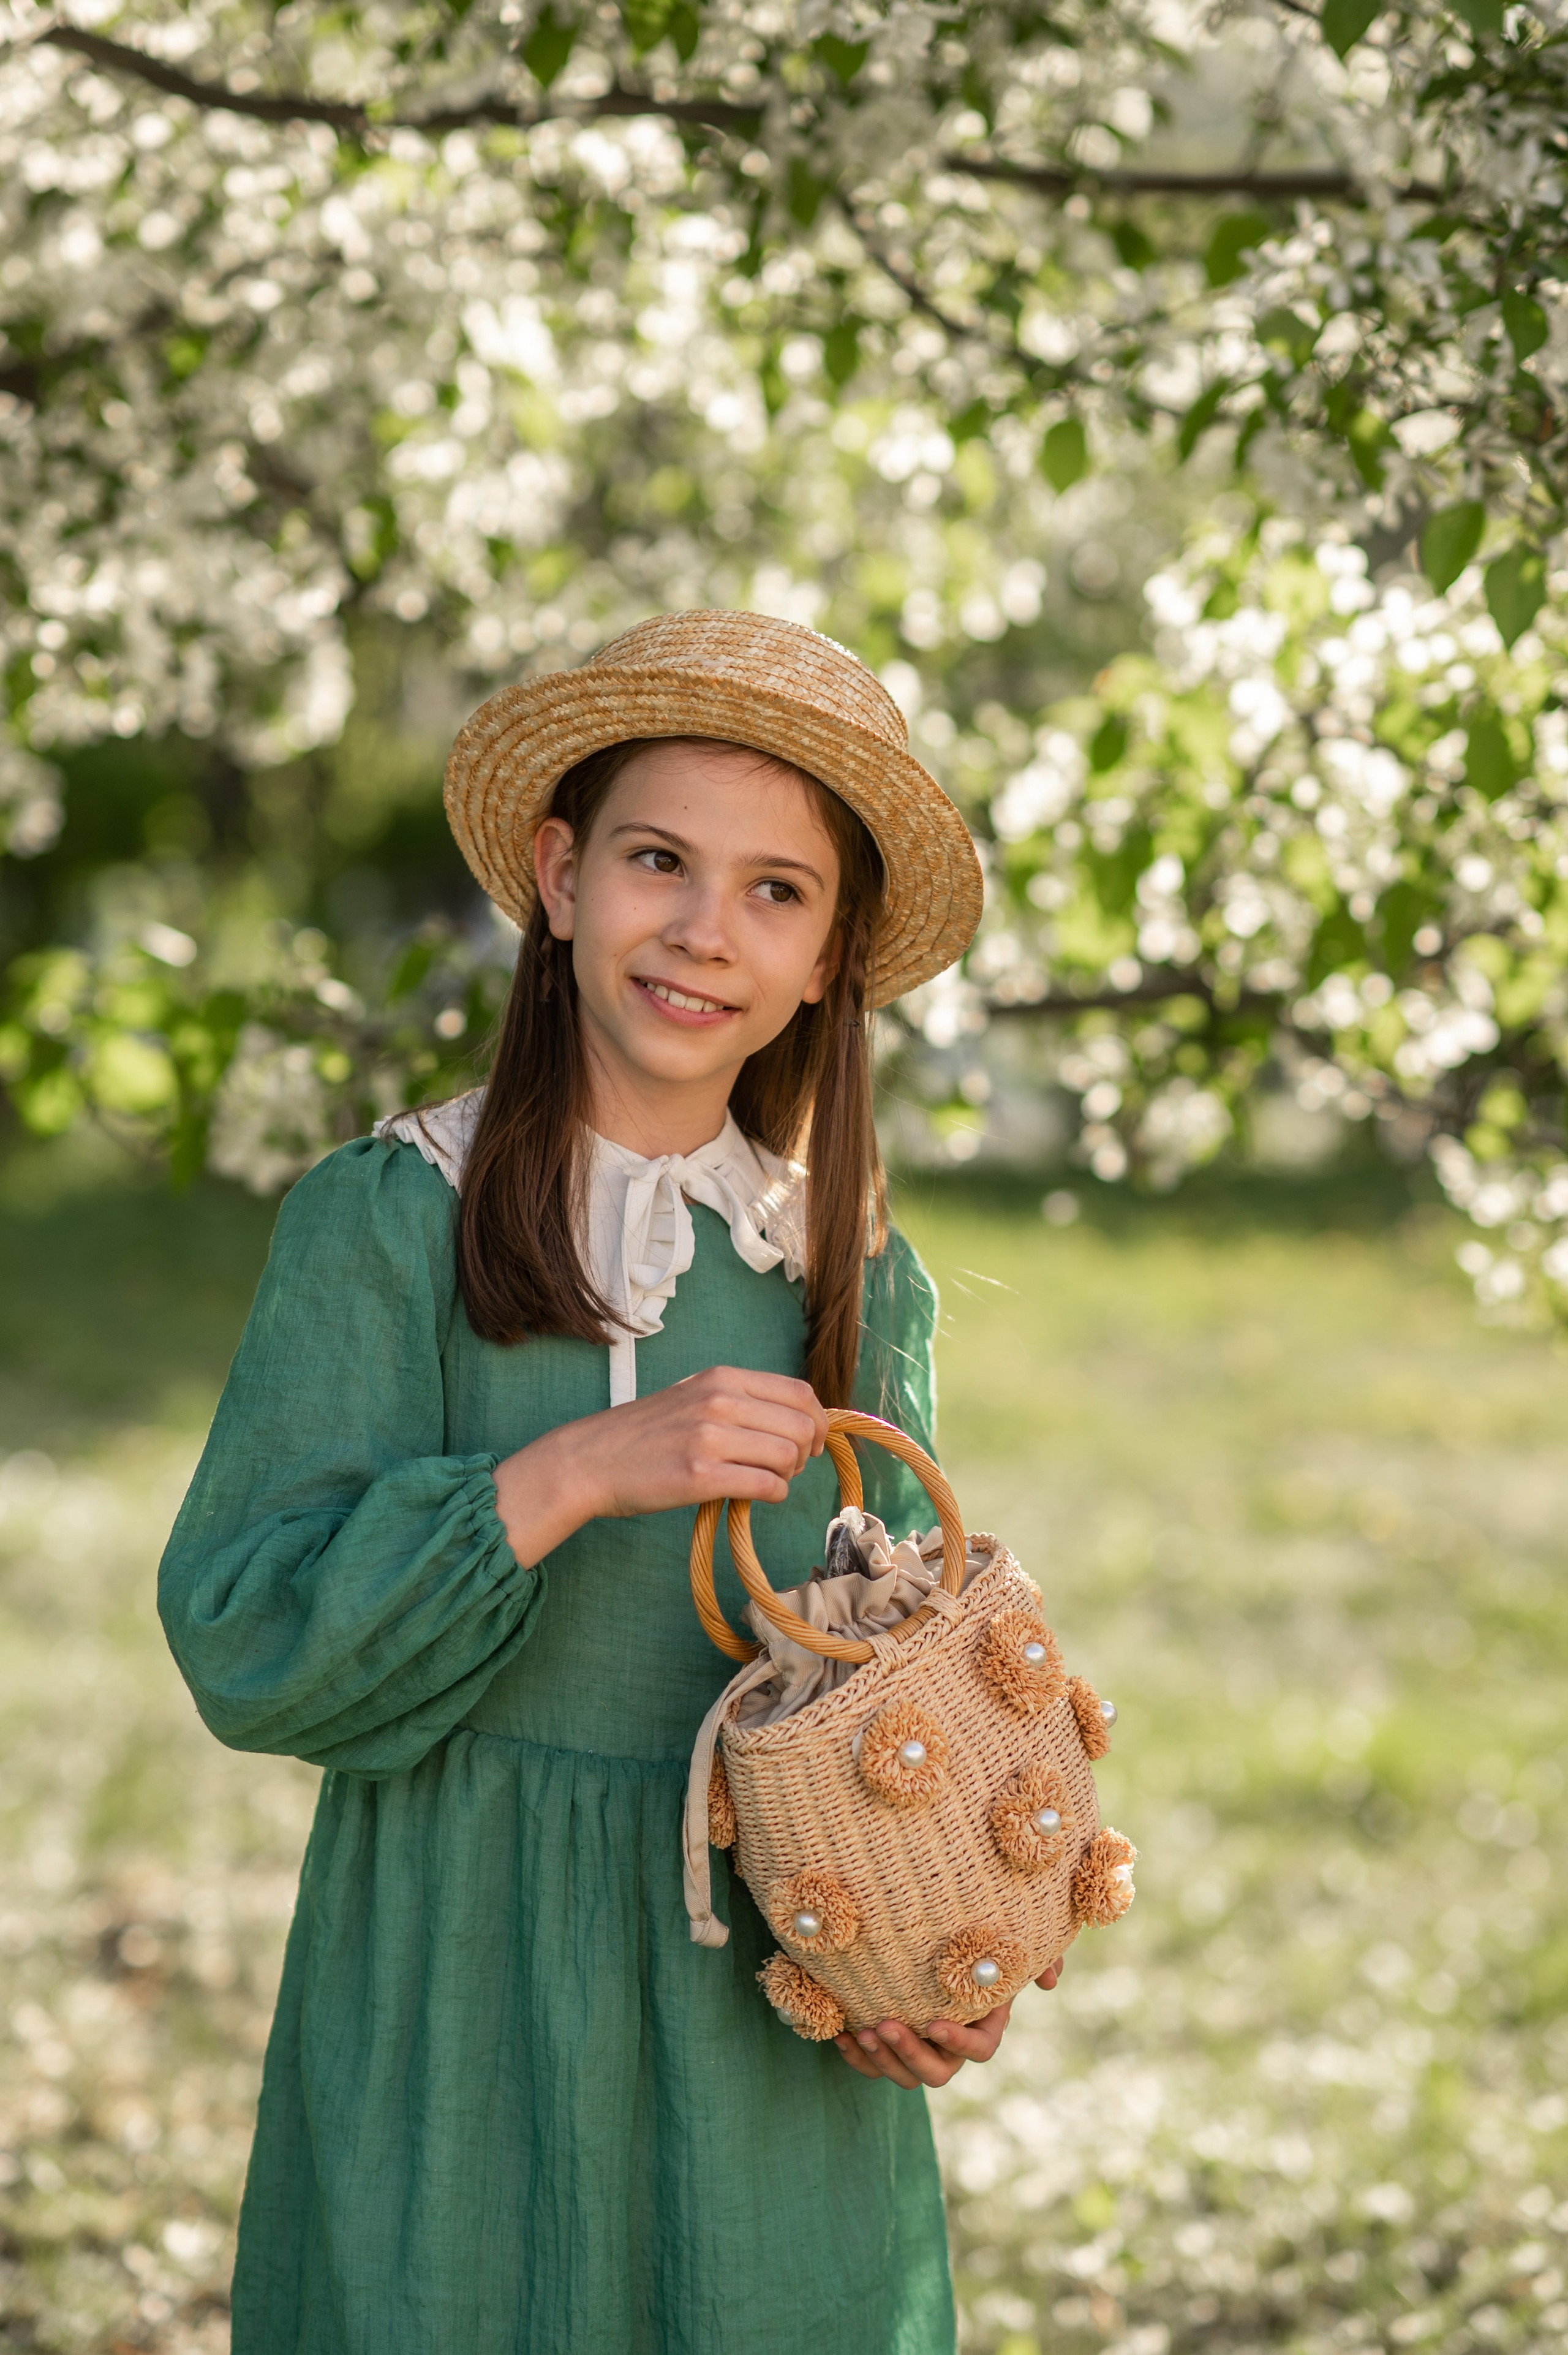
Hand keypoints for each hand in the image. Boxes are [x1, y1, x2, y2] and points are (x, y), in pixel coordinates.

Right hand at [492, 1364, 828, 1565]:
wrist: (590, 1461)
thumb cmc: (644, 1434)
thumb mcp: (693, 1397)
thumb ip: (738, 1401)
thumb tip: (793, 1420)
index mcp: (722, 1378)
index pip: (798, 1393)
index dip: (817, 1420)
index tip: (812, 1441)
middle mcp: (720, 1401)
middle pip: (801, 1426)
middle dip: (806, 1452)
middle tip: (788, 1467)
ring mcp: (710, 1438)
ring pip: (788, 1457)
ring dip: (788, 1475)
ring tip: (766, 1480)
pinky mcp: (700, 1476)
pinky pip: (766, 1486)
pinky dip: (772, 1494)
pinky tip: (756, 1496)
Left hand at [833, 1956, 1064, 2089]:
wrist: (924, 1938)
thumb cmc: (975, 1939)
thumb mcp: (1006, 1941)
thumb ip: (1035, 1956)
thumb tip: (1051, 1981)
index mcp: (983, 2023)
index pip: (981, 2049)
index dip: (959, 2042)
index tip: (933, 2024)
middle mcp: (952, 2044)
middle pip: (938, 2072)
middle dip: (911, 2055)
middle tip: (885, 2026)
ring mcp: (921, 2048)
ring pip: (905, 2076)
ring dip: (883, 2060)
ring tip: (862, 2032)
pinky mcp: (891, 2045)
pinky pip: (876, 2066)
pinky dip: (859, 2058)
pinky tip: (842, 2036)